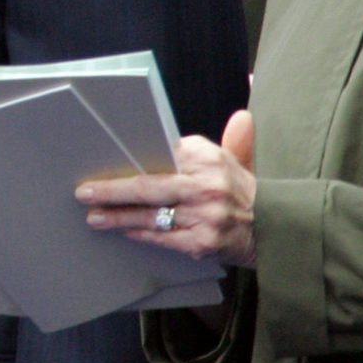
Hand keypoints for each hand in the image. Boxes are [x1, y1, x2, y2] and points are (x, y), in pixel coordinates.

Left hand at [78, 109, 257, 265]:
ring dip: (118, 216)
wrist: (277, 230)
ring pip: (151, 215)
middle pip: (150, 186)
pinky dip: (140, 233)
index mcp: (209, 160)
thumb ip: (210, 142)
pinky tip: (123, 230)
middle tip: (85, 192)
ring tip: (95, 216)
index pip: (162, 154)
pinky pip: (162, 237)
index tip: (104, 160)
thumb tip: (218, 119)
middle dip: (113, 190)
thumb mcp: (232, 158)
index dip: (131, 160)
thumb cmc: (242, 192)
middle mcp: (206, 187)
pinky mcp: (203, 243)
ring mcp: (205, 217)